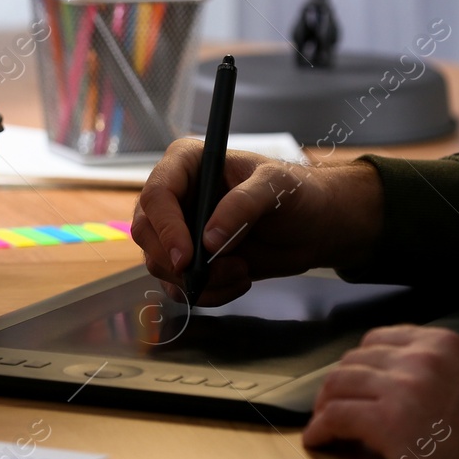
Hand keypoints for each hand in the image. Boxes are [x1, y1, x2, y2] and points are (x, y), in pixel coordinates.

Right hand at [130, 143, 382, 304]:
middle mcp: (175, 196)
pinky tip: (240, 281)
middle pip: (146, 233)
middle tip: (219, 270)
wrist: (312, 227)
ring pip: (159, 264)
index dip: (165, 227)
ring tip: (242, 272)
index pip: (156, 194)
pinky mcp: (190, 261)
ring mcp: (179, 230)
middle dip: (179, 261)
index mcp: (187, 164)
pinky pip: (179, 287)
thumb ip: (243, 205)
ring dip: (200, 280)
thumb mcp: (276, 186)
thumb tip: (208, 239)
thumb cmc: (295, 193)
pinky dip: (208, 294)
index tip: (187, 257)